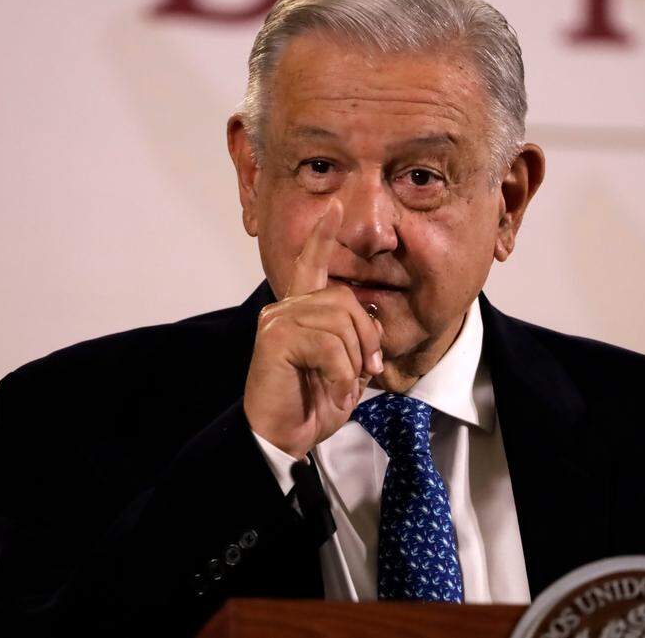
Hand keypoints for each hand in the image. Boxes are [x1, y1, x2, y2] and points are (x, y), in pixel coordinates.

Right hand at [244, 200, 383, 458]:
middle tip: (365, 371)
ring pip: (340, 323)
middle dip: (366, 337)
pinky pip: (329, 345)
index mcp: (302, 312)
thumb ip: (355, 339)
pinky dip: (340, 374)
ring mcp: (277, 321)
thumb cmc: (310, 405)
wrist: (282, 438)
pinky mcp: (275, 339)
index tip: (335, 206)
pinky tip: (328, 390)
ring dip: (352, 362)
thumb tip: (370, 325)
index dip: (324, 235)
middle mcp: (285, 309)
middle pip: (346, 300)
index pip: (312, 265)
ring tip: (340, 386)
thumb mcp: (345, 368)